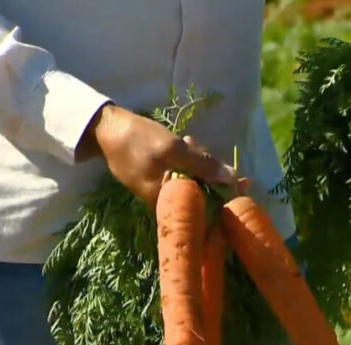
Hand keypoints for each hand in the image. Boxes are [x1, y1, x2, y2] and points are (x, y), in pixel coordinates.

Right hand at [77, 104, 235, 208]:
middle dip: (210, 169)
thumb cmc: (138, 141)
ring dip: (199, 159)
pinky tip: (184, 142)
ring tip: (187, 140)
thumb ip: (204, 165)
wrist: (106, 129)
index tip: (245, 181)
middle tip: (194, 144)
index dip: (230, 196)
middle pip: (206, 193)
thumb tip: (233, 180)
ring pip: (199, 179)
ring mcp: (166, 190)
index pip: (210, 209)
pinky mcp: (164, 178)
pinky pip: (187, 171)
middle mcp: (169, 202)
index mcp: (170, 202)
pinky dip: (190, 157)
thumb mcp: (173, 150)